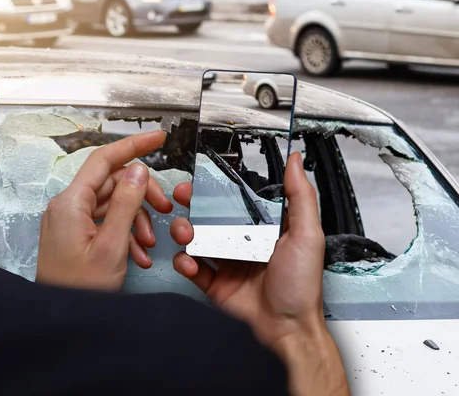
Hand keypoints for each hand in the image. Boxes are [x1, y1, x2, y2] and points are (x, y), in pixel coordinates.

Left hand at [36, 130, 172, 291]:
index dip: (133, 145)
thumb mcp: (112, 245)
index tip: (157, 137)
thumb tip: (137, 170)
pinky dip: (124, 231)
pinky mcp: (74, 233)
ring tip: (148, 244)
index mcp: (70, 203)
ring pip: (112, 203)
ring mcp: (70, 220)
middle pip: (112, 183)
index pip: (104, 159)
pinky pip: (104, 221)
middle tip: (165, 209)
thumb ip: (125, 204)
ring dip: (136, 219)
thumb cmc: (79, 288)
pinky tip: (137, 252)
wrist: (61, 320)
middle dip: (141, 196)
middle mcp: (67, 206)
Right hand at [170, 152, 349, 395]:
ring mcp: (227, 262)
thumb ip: (300, 196)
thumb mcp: (307, 235)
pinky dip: (185, 263)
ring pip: (196, 239)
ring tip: (186, 234)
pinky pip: (191, 266)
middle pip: (210, 216)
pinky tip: (190, 263)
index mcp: (264, 228)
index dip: (215, 189)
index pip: (235, 201)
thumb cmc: (301, 286)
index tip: (201, 179)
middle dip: (192, 206)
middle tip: (182, 199)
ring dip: (184, 232)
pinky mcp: (214, 282)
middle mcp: (243, 242)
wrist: (287, 329)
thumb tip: (297, 161)